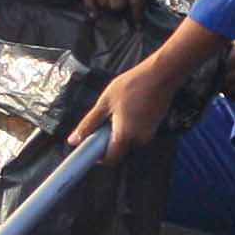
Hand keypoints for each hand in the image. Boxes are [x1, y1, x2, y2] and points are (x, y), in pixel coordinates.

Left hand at [69, 51, 189, 157]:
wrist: (161, 75)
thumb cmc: (132, 86)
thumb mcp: (104, 103)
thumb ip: (89, 124)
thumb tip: (73, 141)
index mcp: (125, 136)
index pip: (110, 159)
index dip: (98, 156)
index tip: (90, 145)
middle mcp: (139, 140)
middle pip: (119, 149)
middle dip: (108, 140)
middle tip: (102, 120)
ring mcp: (149, 134)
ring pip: (128, 140)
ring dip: (119, 131)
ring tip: (116, 110)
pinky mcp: (154, 127)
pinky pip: (136, 133)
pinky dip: (129, 126)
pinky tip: (128, 108)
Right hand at [76, 0, 153, 13]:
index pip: (135, 1)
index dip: (137, 15)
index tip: (137, 22)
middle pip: (116, 5)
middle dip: (121, 8)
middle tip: (123, 7)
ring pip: (102, 2)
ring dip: (107, 5)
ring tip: (112, 2)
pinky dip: (92, 4)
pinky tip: (97, 7)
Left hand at [218, 34, 234, 98]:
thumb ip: (228, 50)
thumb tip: (209, 63)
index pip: (227, 66)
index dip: (218, 72)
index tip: (214, 74)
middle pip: (231, 79)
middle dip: (222, 84)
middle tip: (218, 84)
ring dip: (228, 92)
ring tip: (224, 90)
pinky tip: (232, 96)